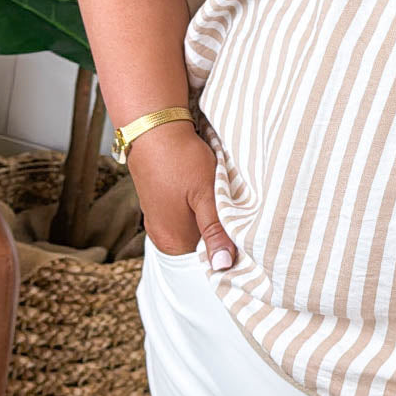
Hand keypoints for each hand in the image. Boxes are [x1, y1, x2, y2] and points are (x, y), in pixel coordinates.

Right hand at [128, 121, 237, 269]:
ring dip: (209, 214)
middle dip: (219, 227)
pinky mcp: (158, 204)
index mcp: (174, 242)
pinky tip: (204, 188)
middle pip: (201, 242)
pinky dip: (197, 205)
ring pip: (195, 226)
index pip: (211, 255)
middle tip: (232, 203)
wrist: (153, 128)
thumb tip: (223, 267)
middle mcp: (162, 236)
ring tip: (217, 193)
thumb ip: (216, 232)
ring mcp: (158, 220)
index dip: (229, 241)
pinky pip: (184, 214)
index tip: (242, 223)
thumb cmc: (181, 160)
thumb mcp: (207, 196)